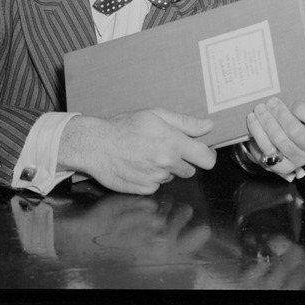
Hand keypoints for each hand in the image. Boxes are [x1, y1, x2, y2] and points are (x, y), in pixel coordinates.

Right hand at [58, 109, 216, 194]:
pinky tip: (139, 165)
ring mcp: (155, 179)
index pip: (206, 158)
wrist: (97, 145)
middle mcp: (167, 163)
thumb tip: (208, 126)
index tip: (203, 152)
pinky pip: (156, 185)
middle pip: (190, 170)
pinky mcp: (144, 189)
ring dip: (165, 169)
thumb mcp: (156, 115)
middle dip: (182, 161)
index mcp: (173, 143)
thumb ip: (185, 123)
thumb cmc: (124, 127)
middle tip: (165, 148)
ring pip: (171, 176)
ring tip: (147, 154)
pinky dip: (151, 178)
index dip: (207, 155)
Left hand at [243, 82, 304, 180]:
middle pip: (296, 132)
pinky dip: (258, 136)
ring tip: (259, 109)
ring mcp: (300, 160)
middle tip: (269, 102)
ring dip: (266, 124)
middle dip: (280, 115)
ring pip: (280, 142)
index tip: (292, 102)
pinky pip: (268, 153)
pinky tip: (254, 122)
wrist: (291, 133)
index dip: (303, 110)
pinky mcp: (283, 167)